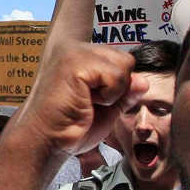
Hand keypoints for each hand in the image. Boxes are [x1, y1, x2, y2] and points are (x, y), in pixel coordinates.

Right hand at [7, 42, 143, 160]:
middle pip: (126, 60)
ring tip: (86, 101)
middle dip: (118, 86)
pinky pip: (116, 76)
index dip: (116, 84)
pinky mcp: (76, 63)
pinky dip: (109, 95)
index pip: (118, 59)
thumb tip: (144, 81)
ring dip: (113, 91)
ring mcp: (75, 52)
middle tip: (89, 102)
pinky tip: (85, 101)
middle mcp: (76, 47)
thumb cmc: (69, 128)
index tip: (91, 100)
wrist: (45, 142)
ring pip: (125, 65)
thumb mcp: (106, 109)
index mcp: (79, 55)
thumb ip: (125, 93)